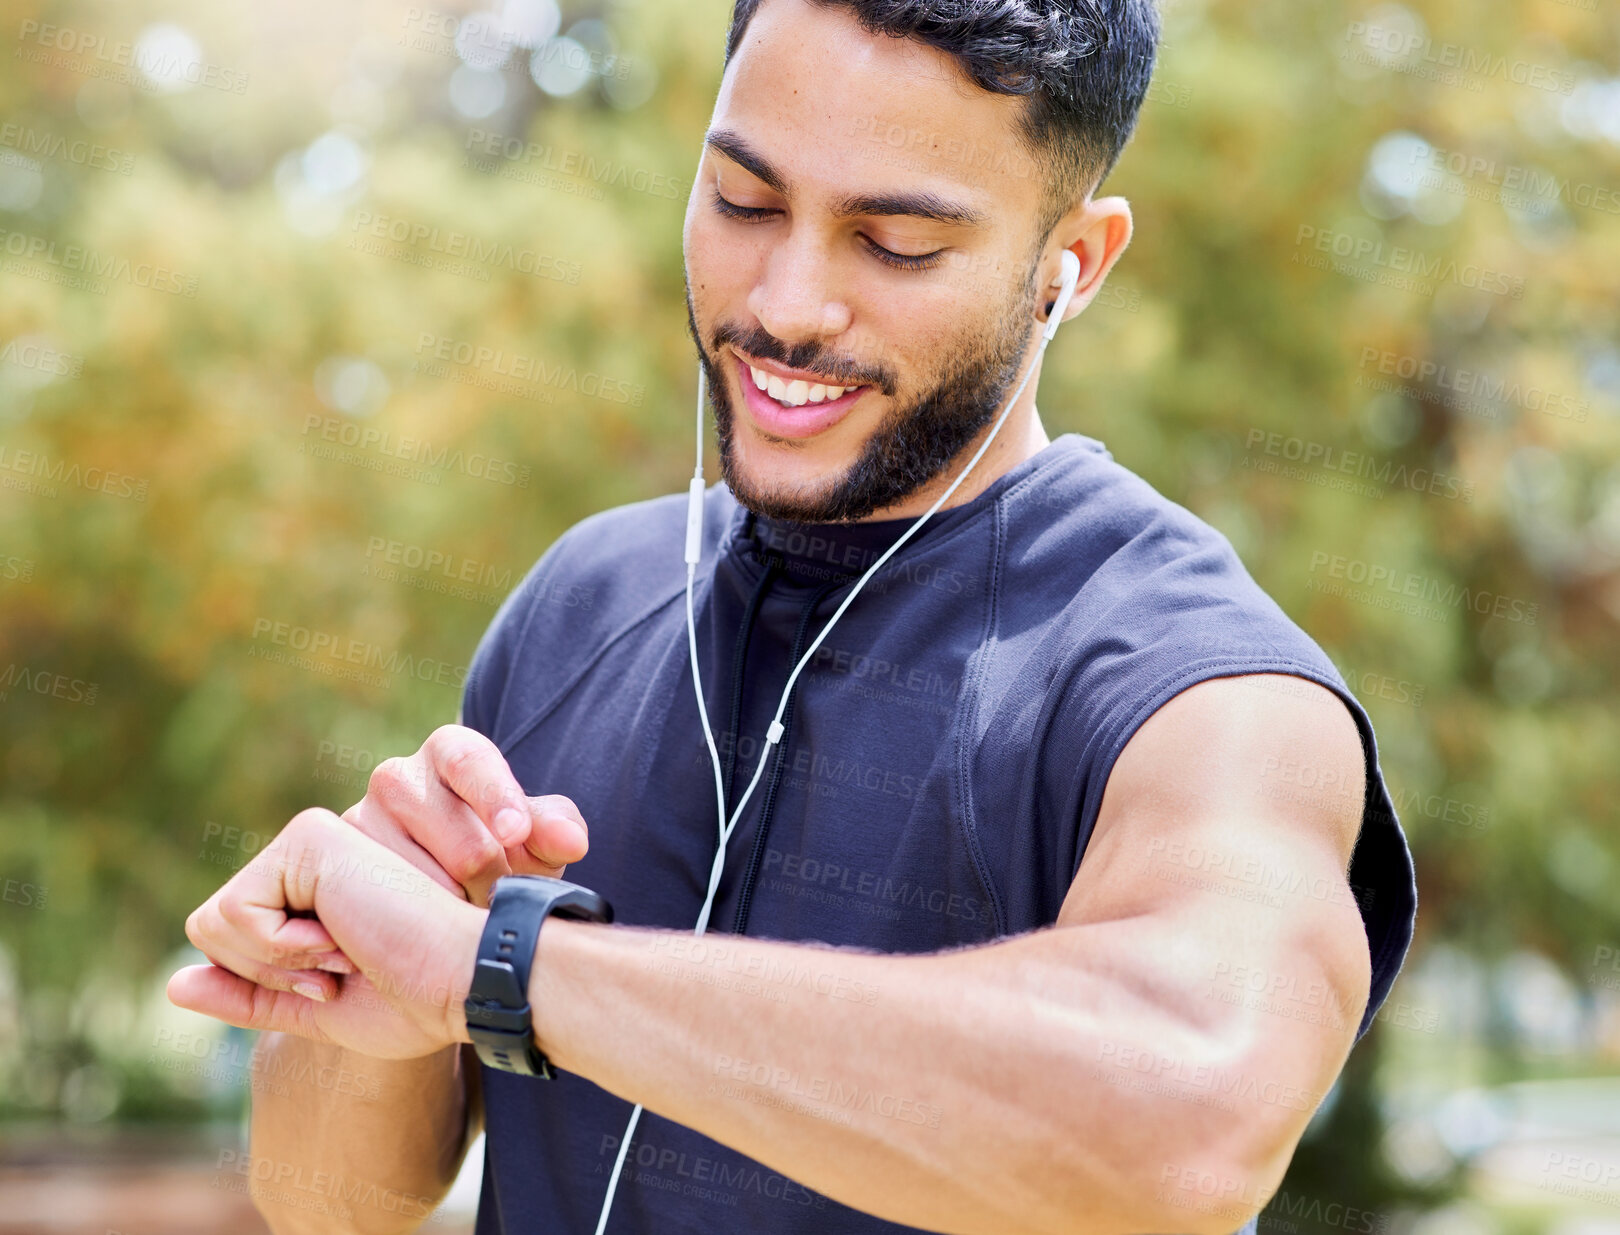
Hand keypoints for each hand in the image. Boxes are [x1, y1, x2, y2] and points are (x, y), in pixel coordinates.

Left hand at [167, 809, 485, 1057]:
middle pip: (208, 928)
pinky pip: (235, 914)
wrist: (469, 981)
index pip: (224, 938)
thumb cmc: (415, 997)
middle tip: (345, 965)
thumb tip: (175, 985)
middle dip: (267, 972)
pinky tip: (345, 934)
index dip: (270, 982)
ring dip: (279, 962)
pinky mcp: (310, 837)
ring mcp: (308, 840)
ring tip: (350, 947)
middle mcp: (304, 854)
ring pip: (213, 922)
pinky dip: (282, 949)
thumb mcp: (318, 1010)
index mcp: (308, 887)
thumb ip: (250, 997)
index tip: (344, 976)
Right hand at [344, 724, 589, 906]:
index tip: (516, 834)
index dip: (497, 798)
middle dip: (488, 875)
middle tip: (500, 896)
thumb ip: (556, 829)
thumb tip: (569, 840)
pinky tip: (426, 939)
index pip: (470, 763)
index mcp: (450, 751)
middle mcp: (396, 777)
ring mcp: (358, 821)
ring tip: (467, 912)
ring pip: (416, 874)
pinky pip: (375, 903)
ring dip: (452, 907)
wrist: (447, 885)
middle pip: (452, 833)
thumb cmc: (502, 848)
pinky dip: (407, 927)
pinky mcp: (333, 867)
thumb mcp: (536, 837)